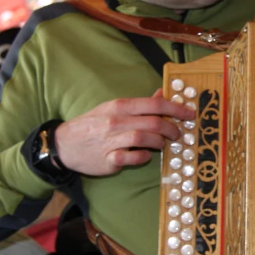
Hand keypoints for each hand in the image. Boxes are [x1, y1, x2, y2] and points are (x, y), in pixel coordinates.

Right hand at [54, 89, 194, 176]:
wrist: (64, 144)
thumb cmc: (92, 124)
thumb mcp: (113, 108)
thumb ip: (140, 103)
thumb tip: (162, 94)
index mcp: (120, 106)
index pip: (154, 104)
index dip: (176, 109)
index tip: (190, 113)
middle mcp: (117, 121)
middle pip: (153, 122)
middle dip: (172, 128)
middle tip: (179, 134)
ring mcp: (112, 141)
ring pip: (144, 138)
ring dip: (160, 142)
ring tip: (164, 144)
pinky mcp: (109, 160)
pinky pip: (131, 158)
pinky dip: (143, 157)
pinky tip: (146, 155)